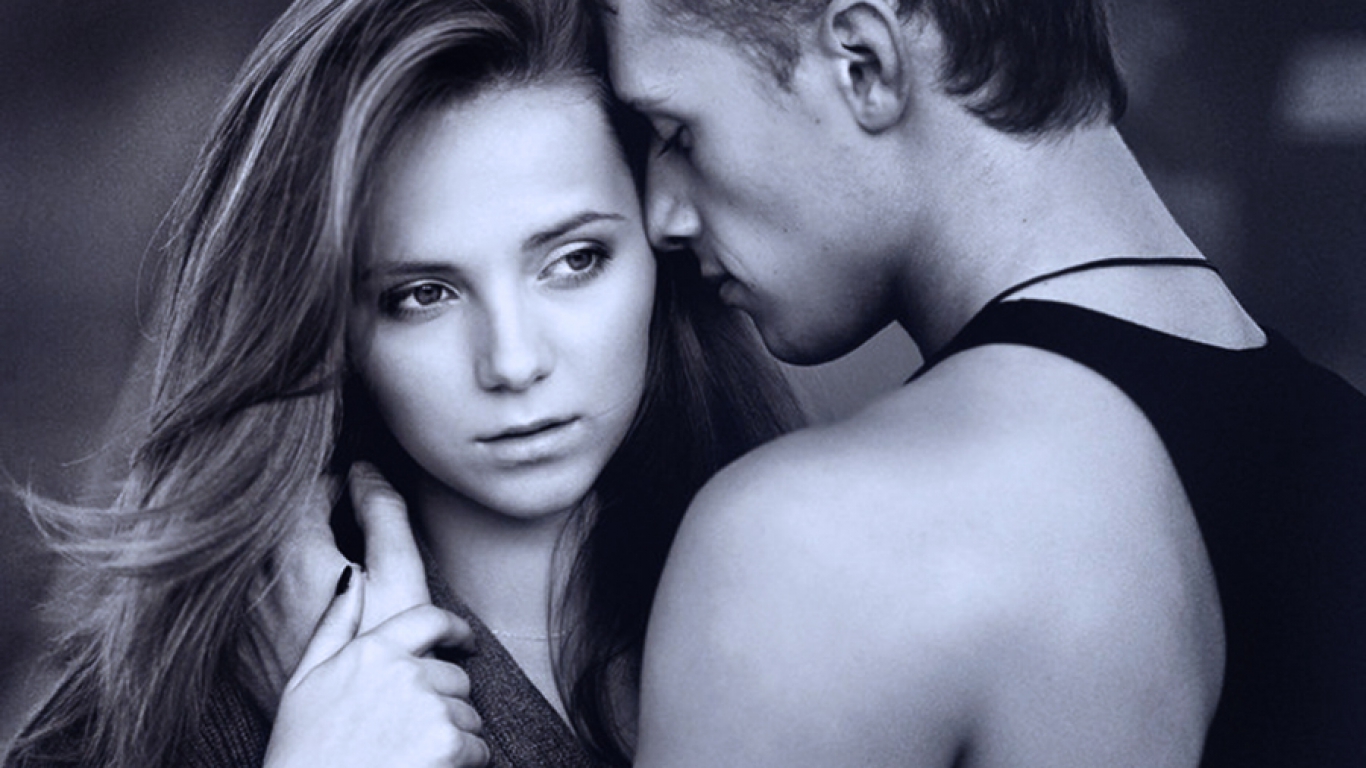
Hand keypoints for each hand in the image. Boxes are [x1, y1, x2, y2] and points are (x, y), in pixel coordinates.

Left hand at [250, 463, 435, 697]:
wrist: (348, 739)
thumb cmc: (381, 656)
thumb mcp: (402, 575)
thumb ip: (384, 512)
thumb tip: (365, 471)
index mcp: (290, 550)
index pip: (305, 488)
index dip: (335, 486)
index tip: (354, 497)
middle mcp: (252, 576)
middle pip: (275, 520)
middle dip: (308, 517)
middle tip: (343, 530)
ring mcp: (238, 614)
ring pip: (257, 556)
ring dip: (288, 551)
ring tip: (326, 568)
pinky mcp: (234, 646)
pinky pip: (247, 597)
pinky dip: (273, 589)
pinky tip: (304, 608)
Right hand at [263, 567, 489, 767]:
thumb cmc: (301, 754)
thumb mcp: (304, 682)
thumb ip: (335, 625)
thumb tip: (353, 575)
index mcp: (372, 650)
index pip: (431, 620)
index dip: (457, 630)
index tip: (467, 643)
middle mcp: (405, 672)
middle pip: (455, 678)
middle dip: (445, 703)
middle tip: (413, 735)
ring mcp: (428, 708)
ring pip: (468, 716)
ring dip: (454, 737)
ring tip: (415, 758)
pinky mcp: (446, 745)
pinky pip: (478, 749)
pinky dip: (467, 764)